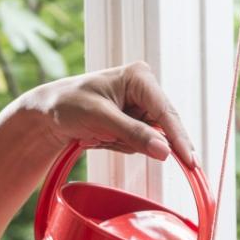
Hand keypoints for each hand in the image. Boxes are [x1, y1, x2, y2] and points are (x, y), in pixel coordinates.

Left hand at [23, 61, 197, 168]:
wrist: (48, 113)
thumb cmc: (69, 105)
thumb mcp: (101, 119)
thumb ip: (134, 134)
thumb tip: (165, 151)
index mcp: (139, 78)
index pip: (166, 113)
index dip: (179, 139)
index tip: (190, 162)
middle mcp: (145, 90)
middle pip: (162, 127)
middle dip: (137, 140)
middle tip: (113, 141)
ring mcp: (140, 107)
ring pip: (149, 140)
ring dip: (122, 143)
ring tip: (96, 134)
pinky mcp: (134, 121)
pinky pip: (138, 143)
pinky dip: (118, 145)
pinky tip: (99, 137)